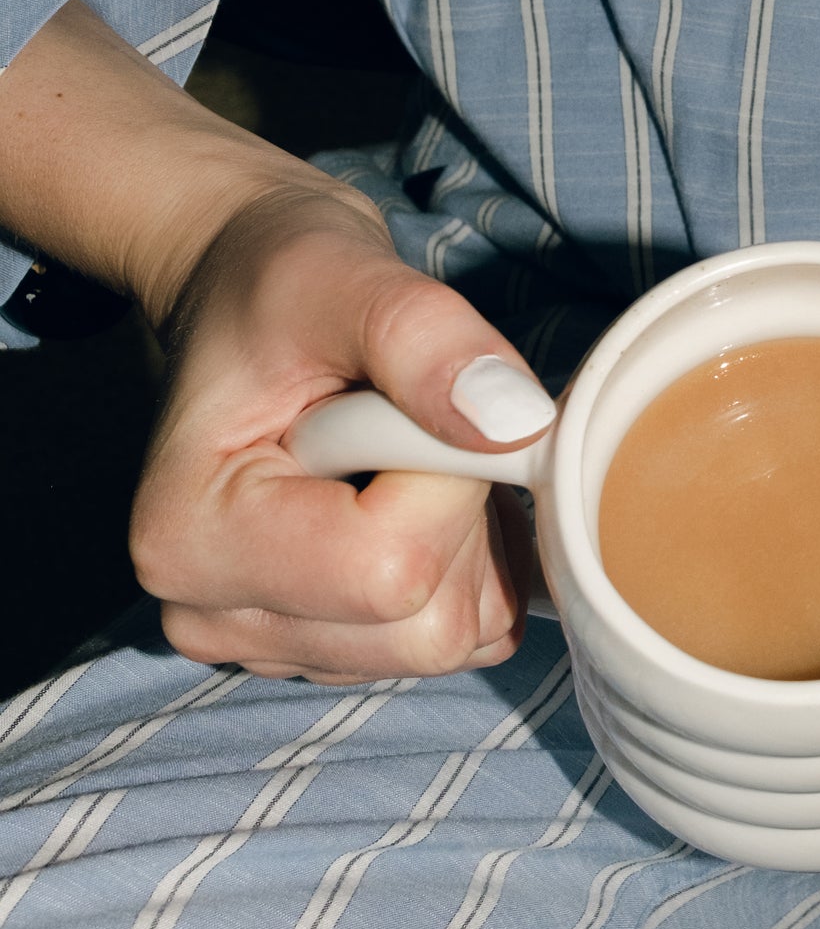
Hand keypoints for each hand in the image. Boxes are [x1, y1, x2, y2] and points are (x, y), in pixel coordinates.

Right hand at [135, 181, 557, 679]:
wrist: (260, 304)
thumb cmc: (285, 286)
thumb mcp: (347, 276)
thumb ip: (427, 340)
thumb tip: (519, 426)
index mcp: (189, 541)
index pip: (388, 570)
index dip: (443, 480)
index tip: (405, 405)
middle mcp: (214, 617)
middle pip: (424, 628)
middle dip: (459, 515)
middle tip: (407, 426)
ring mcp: (275, 648)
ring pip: (452, 639)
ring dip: (470, 539)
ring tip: (405, 453)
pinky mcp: (338, 652)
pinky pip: (469, 636)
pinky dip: (477, 565)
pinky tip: (424, 497)